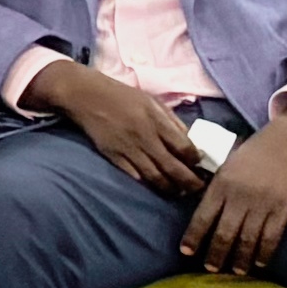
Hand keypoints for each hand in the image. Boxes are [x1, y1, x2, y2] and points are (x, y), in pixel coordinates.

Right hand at [32, 57, 211, 197]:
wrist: (85, 95)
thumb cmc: (122, 96)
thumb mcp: (152, 102)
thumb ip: (172, 122)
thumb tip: (191, 142)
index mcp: (158, 121)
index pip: (186, 149)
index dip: (197, 161)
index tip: (201, 166)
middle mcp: (146, 138)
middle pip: (174, 168)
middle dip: (190, 182)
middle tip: (198, 188)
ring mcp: (129, 149)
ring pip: (156, 177)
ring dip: (170, 188)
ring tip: (178, 191)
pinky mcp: (114, 156)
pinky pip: (135, 176)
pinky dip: (148, 183)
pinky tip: (155, 185)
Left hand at [188, 115, 286, 275]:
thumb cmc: (252, 155)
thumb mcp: (226, 165)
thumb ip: (214, 187)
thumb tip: (195, 205)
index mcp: (222, 185)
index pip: (203, 216)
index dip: (193, 236)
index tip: (185, 251)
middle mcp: (240, 197)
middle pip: (224, 232)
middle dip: (216, 253)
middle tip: (210, 269)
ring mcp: (263, 204)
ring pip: (248, 238)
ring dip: (240, 258)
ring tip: (235, 271)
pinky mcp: (284, 209)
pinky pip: (272, 236)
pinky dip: (264, 252)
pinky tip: (259, 262)